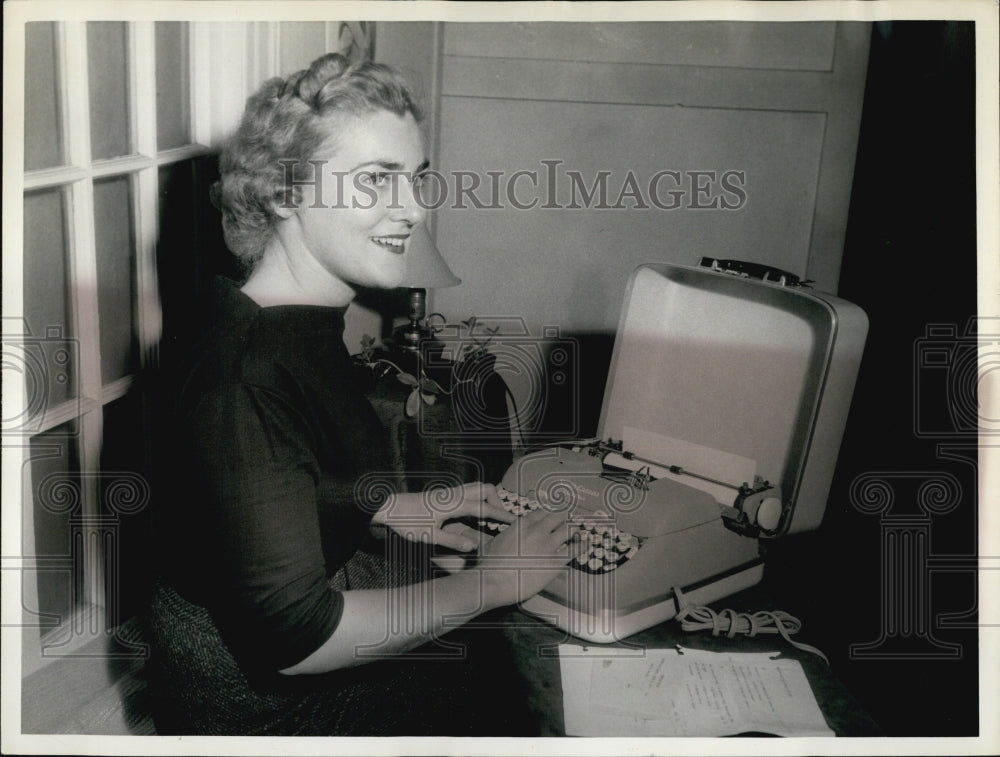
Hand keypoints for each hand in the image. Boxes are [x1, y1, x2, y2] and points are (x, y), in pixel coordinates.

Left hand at [371, 482, 512, 551]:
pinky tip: (476, 513)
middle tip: (502, 519)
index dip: (501, 515)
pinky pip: (468, 491)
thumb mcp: (429, 536)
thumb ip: (452, 541)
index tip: (514, 522)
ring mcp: (449, 492)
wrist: (390, 507)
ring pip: (477, 487)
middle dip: (498, 502)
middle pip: (485, 489)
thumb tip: (473, 548)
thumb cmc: (407, 522)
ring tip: (492, 515)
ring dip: (488, 498)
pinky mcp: (444, 494)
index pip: (485, 508)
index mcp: (454, 504)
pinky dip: (479, 498)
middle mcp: (454, 494)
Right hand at [477, 509, 584, 606]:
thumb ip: (504, 537)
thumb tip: (503, 537)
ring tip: (580, 529)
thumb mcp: (493, 543)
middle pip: (558, 517)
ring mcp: (548, 545)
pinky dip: (582, 546)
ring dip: (575, 529)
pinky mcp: (555, 561)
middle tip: (569, 519)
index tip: (553, 515)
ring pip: (569, 530)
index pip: (542, 512)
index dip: (549, 514)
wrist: (495, 580)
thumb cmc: (490, 565)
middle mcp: (537, 531)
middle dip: (564, 518)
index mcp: (522, 524)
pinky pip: (575, 550)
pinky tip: (587, 544)